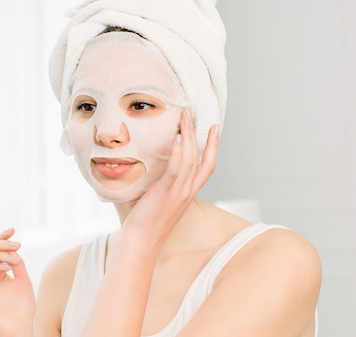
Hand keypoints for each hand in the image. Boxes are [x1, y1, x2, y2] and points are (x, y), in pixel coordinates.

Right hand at [0, 228, 35, 336]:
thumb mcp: (22, 278)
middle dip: (1, 244)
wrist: (20, 327)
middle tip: (17, 245)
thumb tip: (12, 246)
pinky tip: (5, 268)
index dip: (0, 237)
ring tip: (14, 261)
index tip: (12, 229)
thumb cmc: (22, 307)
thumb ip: (16, 262)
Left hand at [124, 109, 219, 240]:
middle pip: (201, 158)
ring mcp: (178, 192)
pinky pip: (175, 168)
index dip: (213, 146)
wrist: (142, 241)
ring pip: (189, 159)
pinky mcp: (165, 192)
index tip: (214, 128)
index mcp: (188, 193)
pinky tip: (176, 136)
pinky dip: (177, 151)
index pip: (207, 166)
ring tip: (183, 117)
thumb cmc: (146, 222)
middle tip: (192, 114)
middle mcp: (188, 191)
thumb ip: (163, 184)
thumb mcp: (160, 199)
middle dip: (199, 134)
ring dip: (187, 135)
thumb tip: (153, 166)